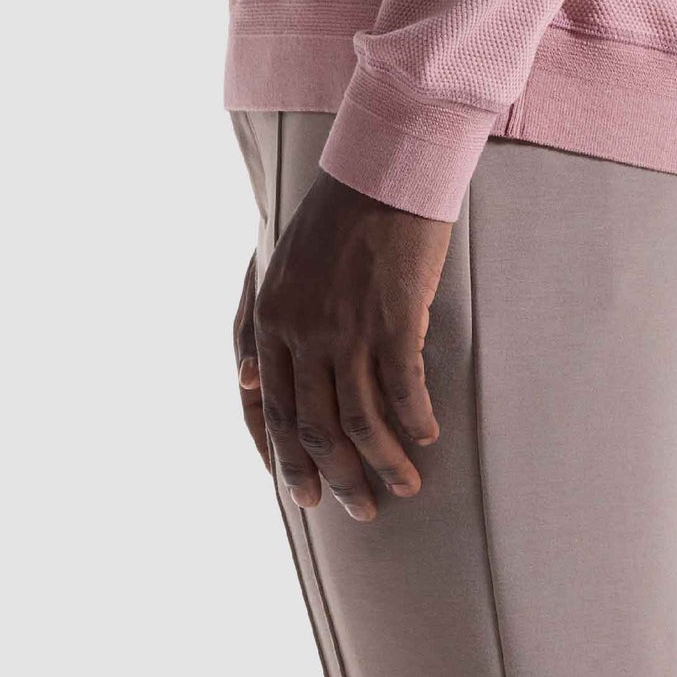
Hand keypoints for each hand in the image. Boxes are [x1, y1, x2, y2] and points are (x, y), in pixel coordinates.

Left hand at [243, 165, 451, 518]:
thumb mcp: (282, 266)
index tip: (303, 497)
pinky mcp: (393, 319)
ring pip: (359, 422)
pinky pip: (403, 391)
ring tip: (404, 485)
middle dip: (337, 479)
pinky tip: (427, 435)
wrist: (382, 166)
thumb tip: (249, 382)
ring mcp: (347, 327)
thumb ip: (263, 324)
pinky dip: (415, 420)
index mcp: (270, 318)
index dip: (284, 462)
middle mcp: (302, 331)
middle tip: (360, 510)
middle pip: (313, 429)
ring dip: (382, 463)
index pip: (269, 411)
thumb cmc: (336, 214)